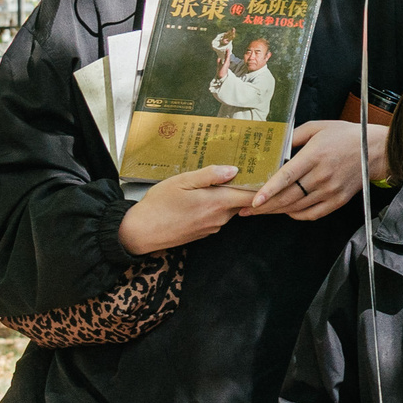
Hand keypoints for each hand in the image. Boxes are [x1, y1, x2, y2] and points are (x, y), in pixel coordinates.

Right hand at [118, 165, 253, 254]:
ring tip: (212, 184)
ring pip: (229, 209)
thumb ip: (209, 175)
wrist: (141, 232)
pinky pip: (217, 216)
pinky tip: (200, 200)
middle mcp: (219, 217)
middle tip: (235, 171)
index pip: (251, 195)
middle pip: (242, 201)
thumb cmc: (159, 204)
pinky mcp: (205, 232)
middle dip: (241, 188)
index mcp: (217, 202)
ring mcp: (213, 227)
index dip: (259, 184)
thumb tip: (234, 170)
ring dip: (225, 197)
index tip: (261, 173)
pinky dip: (215, 207)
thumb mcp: (182, 181)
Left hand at [244, 120, 383, 221]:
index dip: (269, 190)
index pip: (287, 176)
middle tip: (246, 210)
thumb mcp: (318, 127)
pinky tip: (286, 211)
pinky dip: (296, 215)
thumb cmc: (345, 136)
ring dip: (277, 211)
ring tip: (261, 212)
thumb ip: (294, 135)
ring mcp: (331, 190)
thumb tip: (274, 145)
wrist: (374, 150)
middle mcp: (322, 175)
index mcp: (315, 155)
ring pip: (297, 207)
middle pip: (288, 196)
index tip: (254, 200)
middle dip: (264, 206)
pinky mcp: (338, 200)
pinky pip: (312, 214)